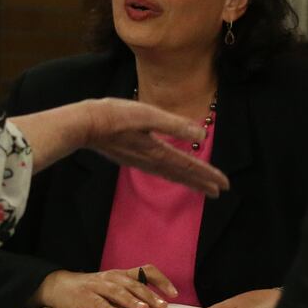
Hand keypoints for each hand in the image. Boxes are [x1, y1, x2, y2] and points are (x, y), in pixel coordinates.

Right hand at [10, 98, 228, 195]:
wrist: (84, 124)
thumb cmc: (115, 116)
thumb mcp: (148, 115)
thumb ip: (175, 125)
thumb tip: (203, 134)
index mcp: (158, 151)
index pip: (189, 166)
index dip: (208, 174)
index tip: (223, 185)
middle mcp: (150, 160)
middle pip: (181, 175)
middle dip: (201, 182)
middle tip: (218, 192)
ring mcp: (139, 160)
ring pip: (170, 174)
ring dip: (187, 180)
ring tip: (200, 186)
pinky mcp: (129, 156)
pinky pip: (158, 169)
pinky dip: (170, 173)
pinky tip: (168, 171)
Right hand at [37, 265, 180, 307]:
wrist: (60, 286)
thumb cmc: (91, 290)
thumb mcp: (112, 288)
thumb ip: (129, 296)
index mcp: (122, 275)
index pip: (146, 271)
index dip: (161, 281)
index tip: (174, 294)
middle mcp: (112, 277)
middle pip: (134, 283)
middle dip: (149, 295)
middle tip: (162, 306)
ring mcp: (98, 286)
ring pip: (118, 291)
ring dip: (132, 300)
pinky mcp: (85, 296)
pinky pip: (99, 302)